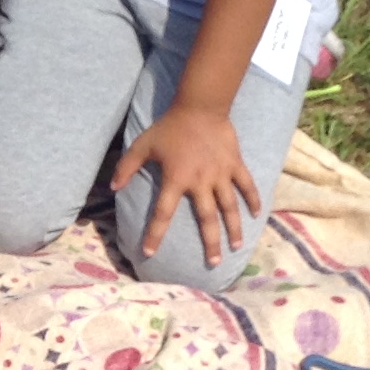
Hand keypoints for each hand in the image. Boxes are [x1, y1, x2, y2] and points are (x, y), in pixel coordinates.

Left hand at [113, 105, 258, 269]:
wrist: (200, 106)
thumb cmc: (170, 127)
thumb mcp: (143, 145)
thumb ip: (127, 167)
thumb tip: (113, 188)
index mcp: (176, 179)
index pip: (163, 213)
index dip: (155, 234)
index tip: (149, 252)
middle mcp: (200, 182)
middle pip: (206, 219)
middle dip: (210, 243)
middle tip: (213, 263)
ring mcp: (221, 174)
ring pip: (229, 207)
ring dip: (233, 228)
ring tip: (236, 247)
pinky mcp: (235, 165)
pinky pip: (246, 186)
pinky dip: (253, 200)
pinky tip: (256, 215)